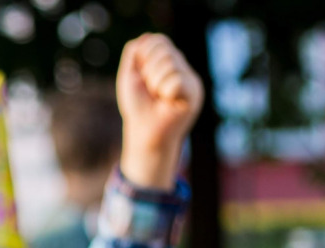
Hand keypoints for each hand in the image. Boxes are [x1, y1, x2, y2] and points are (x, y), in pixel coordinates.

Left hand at [117, 33, 203, 190]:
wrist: (144, 132)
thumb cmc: (138, 106)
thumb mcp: (130, 76)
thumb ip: (134, 54)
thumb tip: (146, 37)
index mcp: (168, 60)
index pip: (158, 41)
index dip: (143, 58)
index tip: (142, 77)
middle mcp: (182, 67)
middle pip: (164, 50)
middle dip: (148, 72)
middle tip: (151, 91)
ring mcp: (191, 78)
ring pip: (169, 64)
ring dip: (155, 84)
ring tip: (158, 97)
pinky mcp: (195, 92)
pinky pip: (176, 80)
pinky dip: (165, 92)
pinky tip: (168, 102)